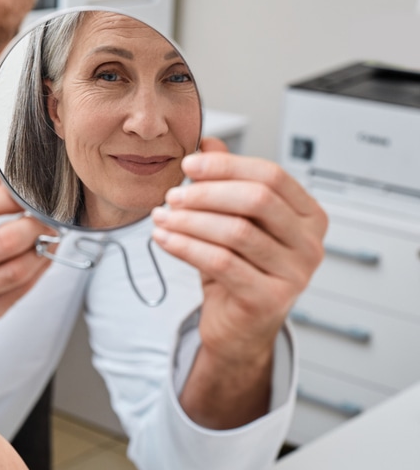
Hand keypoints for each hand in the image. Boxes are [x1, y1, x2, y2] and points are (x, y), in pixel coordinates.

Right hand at [0, 172, 50, 341]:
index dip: (8, 196)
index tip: (26, 191)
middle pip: (3, 241)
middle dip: (35, 223)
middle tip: (48, 214)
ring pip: (17, 270)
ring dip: (43, 249)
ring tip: (48, 235)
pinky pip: (17, 294)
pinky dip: (37, 273)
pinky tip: (40, 259)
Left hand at [152, 137, 326, 426]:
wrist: (238, 328)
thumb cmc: (238, 269)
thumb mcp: (233, 220)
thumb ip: (226, 181)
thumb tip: (208, 142)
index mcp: (308, 216)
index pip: (271, 175)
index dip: (226, 166)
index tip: (188, 165)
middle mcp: (310, 244)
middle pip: (257, 199)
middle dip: (207, 192)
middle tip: (172, 195)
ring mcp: (295, 274)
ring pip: (236, 232)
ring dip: (190, 220)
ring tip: (160, 217)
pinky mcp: (269, 300)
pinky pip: (221, 263)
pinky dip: (186, 246)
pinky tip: (163, 238)